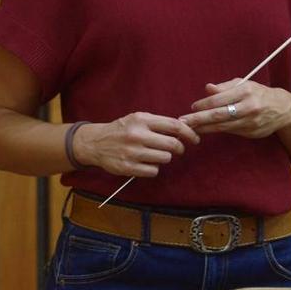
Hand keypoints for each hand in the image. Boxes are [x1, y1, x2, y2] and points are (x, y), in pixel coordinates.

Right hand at [74, 113, 199, 177]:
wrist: (95, 143)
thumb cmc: (121, 130)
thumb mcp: (137, 119)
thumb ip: (158, 123)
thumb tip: (185, 127)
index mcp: (141, 119)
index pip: (174, 126)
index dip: (189, 133)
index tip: (195, 139)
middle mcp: (137, 135)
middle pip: (172, 144)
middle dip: (179, 148)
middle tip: (177, 149)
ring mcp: (132, 152)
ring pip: (164, 158)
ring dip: (164, 158)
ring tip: (155, 154)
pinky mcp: (128, 167)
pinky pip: (153, 171)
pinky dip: (153, 168)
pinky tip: (146, 163)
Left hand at [179, 79, 290, 138]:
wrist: (283, 109)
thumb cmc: (258, 93)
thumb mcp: (244, 84)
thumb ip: (225, 86)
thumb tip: (207, 88)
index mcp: (246, 92)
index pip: (220, 99)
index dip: (204, 104)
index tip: (191, 107)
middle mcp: (249, 108)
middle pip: (220, 115)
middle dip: (199, 119)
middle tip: (183, 121)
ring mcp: (251, 122)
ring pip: (224, 127)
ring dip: (205, 128)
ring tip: (190, 128)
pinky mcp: (251, 133)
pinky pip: (231, 132)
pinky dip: (217, 131)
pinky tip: (205, 130)